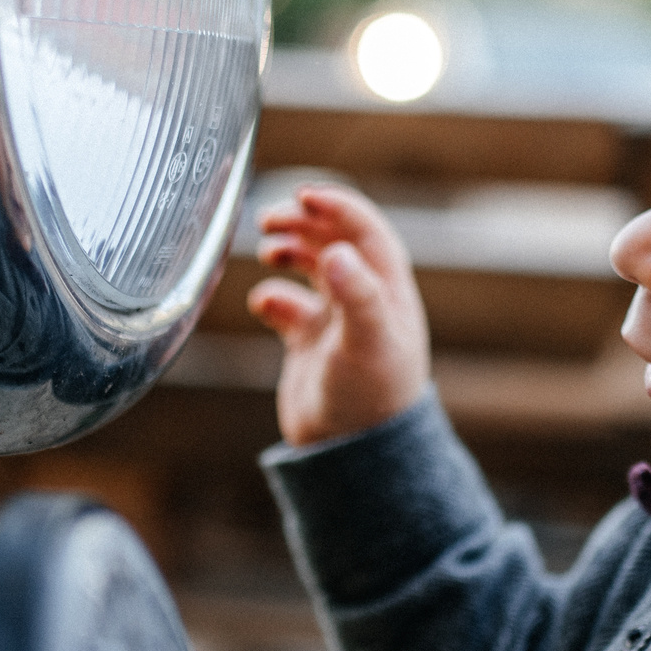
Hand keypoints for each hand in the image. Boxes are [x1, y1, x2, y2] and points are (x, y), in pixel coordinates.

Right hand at [248, 185, 430, 447]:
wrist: (351, 456)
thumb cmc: (371, 399)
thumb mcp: (367, 343)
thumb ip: (356, 296)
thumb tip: (337, 252)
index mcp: (386, 291)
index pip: (364, 231)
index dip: (336, 207)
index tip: (303, 194)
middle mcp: (363, 301)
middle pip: (335, 241)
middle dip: (303, 224)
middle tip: (269, 219)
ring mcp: (336, 322)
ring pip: (312, 268)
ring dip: (289, 252)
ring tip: (267, 250)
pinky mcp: (310, 345)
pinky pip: (288, 307)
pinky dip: (272, 297)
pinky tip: (264, 305)